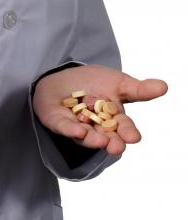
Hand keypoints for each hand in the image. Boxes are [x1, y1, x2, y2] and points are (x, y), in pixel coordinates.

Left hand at [32, 63, 167, 156]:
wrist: (63, 75)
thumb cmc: (93, 83)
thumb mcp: (117, 83)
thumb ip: (138, 89)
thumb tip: (164, 86)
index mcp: (113, 119)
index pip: (123, 127)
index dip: (128, 132)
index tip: (134, 138)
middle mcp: (96, 127)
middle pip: (106, 136)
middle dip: (112, 142)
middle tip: (117, 147)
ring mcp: (76, 125)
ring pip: (86, 135)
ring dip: (92, 139)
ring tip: (99, 140)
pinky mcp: (57, 121)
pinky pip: (63, 127)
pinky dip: (71, 129)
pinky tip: (78, 130)